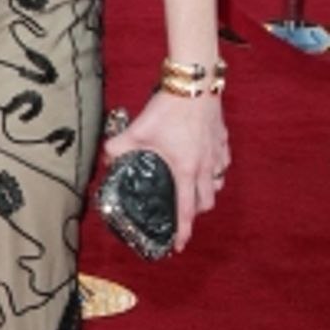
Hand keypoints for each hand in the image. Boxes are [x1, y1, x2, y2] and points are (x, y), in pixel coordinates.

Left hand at [105, 90, 227, 253]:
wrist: (195, 83)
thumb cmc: (169, 108)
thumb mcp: (137, 130)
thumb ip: (117, 147)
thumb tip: (106, 157)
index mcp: (186, 170)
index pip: (186, 209)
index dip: (183, 230)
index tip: (179, 245)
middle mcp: (206, 166)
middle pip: (207, 201)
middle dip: (196, 211)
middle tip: (184, 211)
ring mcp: (217, 153)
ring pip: (218, 182)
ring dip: (208, 190)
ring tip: (194, 189)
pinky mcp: (223, 139)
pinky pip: (223, 162)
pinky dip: (216, 168)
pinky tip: (206, 162)